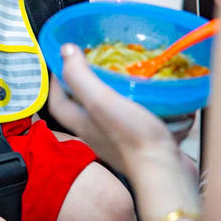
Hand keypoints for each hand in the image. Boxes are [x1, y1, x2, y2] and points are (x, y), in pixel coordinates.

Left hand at [48, 43, 189, 195]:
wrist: (164, 170)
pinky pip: (128, 117)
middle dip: (82, 83)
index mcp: (81, 123)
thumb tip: (65, 50)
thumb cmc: (131, 136)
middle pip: (80, 105)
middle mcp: (94, 132)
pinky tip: (145, 94)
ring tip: (120, 72)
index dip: (56, 80)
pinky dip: (132, 102)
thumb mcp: (101, 101)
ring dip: (109, 91)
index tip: (63, 60)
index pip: (57, 101)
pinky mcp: (137, 142)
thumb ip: (80, 77)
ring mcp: (116, 139)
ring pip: (105, 111)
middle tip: (94, 61)